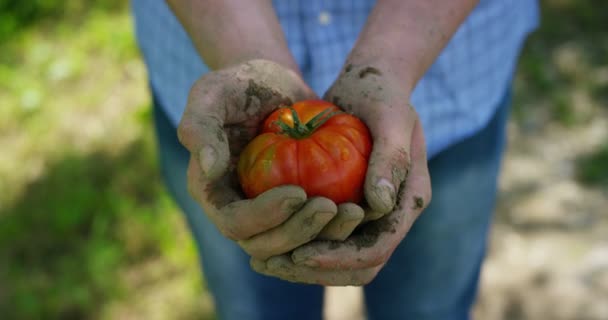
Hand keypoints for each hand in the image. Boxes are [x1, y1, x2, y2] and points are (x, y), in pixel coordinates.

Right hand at [179, 59, 346, 259]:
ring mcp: (267, 212)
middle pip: (265, 245)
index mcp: (211, 192)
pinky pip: (314, 229)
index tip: (298, 192)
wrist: (273, 84)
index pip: (235, 223)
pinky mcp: (295, 207)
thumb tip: (209, 169)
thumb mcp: (213, 93)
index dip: (265, 217)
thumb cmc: (238, 84)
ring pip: (293, 247)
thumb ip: (200, 126)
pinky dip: (334, 227)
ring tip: (352, 212)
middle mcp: (237, 209)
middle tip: (331, 208)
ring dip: (322, 236)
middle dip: (298, 233)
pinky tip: (359, 207)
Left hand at [251, 64, 431, 284]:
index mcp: (409, 200)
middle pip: (359, 265)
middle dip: (318, 271)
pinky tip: (265, 239)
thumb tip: (378, 205)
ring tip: (264, 259)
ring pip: (340, 258)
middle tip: (275, 263)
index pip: (377, 248)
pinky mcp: (347, 204)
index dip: (340, 258)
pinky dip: (298, 242)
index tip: (301, 253)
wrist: (371, 83)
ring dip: (304, 265)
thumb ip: (390, 159)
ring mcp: (370, 212)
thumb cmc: (382, 93)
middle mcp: (391, 214)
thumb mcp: (391, 117)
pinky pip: (324, 235)